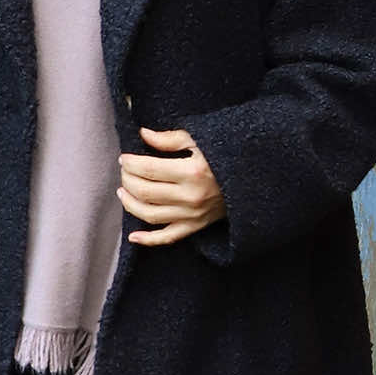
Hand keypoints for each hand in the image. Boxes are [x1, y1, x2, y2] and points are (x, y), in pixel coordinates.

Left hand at [117, 126, 227, 246]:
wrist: (253, 179)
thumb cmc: (226, 155)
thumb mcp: (200, 140)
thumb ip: (170, 139)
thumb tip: (143, 134)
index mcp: (192, 172)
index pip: (148, 169)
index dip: (130, 163)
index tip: (124, 158)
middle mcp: (190, 197)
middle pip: (144, 192)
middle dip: (127, 180)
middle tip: (124, 171)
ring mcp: (192, 216)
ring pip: (149, 215)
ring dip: (130, 203)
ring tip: (123, 191)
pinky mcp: (196, 227)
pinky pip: (168, 238)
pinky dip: (148, 240)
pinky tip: (133, 236)